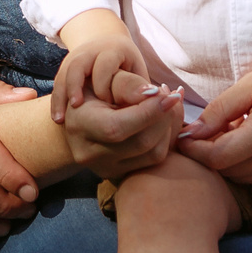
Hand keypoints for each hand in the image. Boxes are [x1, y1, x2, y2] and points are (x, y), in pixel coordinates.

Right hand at [51, 32, 148, 122]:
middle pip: (78, 65)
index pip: (106, 63)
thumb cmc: (128, 68)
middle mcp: (91, 50)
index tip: (109, 104)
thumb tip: (153, 98)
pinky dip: (57, 101)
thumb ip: (139, 87)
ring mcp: (74, 58)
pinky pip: (58, 85)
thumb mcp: (136, 74)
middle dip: (76, 86)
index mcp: (114, 48)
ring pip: (64, 73)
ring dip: (63, 95)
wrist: (108, 50)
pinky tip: (59, 119)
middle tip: (80, 107)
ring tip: (61, 119)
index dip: (104, 84)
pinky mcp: (64, 69)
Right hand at [61, 66, 182, 179]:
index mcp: (80, 126)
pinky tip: (163, 119)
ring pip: (152, 155)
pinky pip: (153, 160)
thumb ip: (128, 84)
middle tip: (172, 96)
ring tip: (168, 105)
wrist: (82, 114)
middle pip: (141, 143)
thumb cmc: (94, 89)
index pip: (118, 127)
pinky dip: (165, 138)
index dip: (149, 112)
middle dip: (164, 118)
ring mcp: (105, 168)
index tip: (169, 95)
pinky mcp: (120, 174)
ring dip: (168, 128)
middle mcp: (89, 154)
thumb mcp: (104, 78)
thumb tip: (155, 94)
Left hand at [178, 62, 251, 185]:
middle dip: (207, 154)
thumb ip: (219, 111)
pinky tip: (244, 139)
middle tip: (200, 132)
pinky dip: (242, 162)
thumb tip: (191, 135)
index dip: (195, 150)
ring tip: (226, 132)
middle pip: (227, 169)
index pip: (220, 156)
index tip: (182, 137)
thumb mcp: (249, 84)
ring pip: (240, 176)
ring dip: (225, 160)